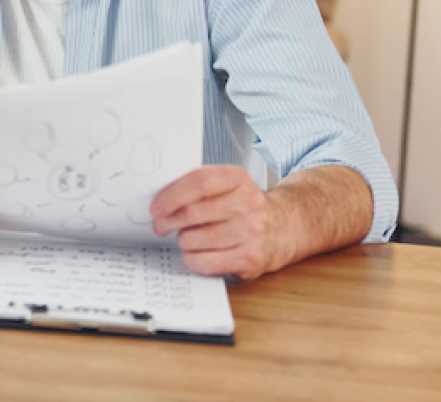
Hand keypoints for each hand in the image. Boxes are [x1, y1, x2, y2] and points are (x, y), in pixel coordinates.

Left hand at [149, 165, 270, 278]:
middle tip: (160, 225)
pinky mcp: (250, 258)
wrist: (284, 227)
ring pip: (194, 239)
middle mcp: (248, 203)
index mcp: (238, 179)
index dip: (171, 195)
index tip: (155, 207)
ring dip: (182, 240)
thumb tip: (160, 200)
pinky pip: (205, 262)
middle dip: (168, 221)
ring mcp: (251, 232)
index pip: (199, 182)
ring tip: (185, 237)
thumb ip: (198, 186)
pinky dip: (192, 259)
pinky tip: (195, 253)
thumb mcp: (227, 185)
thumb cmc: (243, 206)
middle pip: (192, 213)